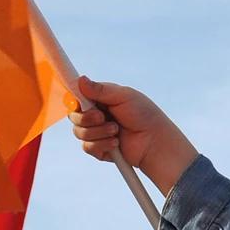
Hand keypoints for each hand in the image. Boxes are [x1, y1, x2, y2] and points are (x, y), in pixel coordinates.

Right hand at [67, 76, 199, 192]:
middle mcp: (95, 115)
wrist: (155, 141)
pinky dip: (101, 144)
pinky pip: (87, 147)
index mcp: (100, 99)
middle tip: (102, 117)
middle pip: (74, 116)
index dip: (74, 99)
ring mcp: (96, 132)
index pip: (77, 97)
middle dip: (86, 118)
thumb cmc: (144, 115)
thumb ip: (101, 90)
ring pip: (79, 132)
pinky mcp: (99, 149)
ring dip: (98, 132)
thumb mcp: (124, 96)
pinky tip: (116, 143)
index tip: (78, 101)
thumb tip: (81, 80)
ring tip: (116, 130)